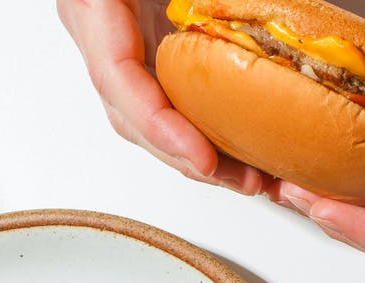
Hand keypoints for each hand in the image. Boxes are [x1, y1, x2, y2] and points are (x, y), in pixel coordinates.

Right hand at [57, 0, 269, 194]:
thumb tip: (271, 7)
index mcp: (93, 3)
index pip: (116, 77)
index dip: (160, 126)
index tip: (204, 158)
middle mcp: (99, 32)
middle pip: (132, 116)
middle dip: (187, 158)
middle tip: (244, 181)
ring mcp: (119, 49)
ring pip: (148, 121)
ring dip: (199, 158)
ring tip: (253, 181)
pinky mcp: (145, 58)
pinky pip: (167, 105)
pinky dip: (202, 134)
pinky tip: (243, 155)